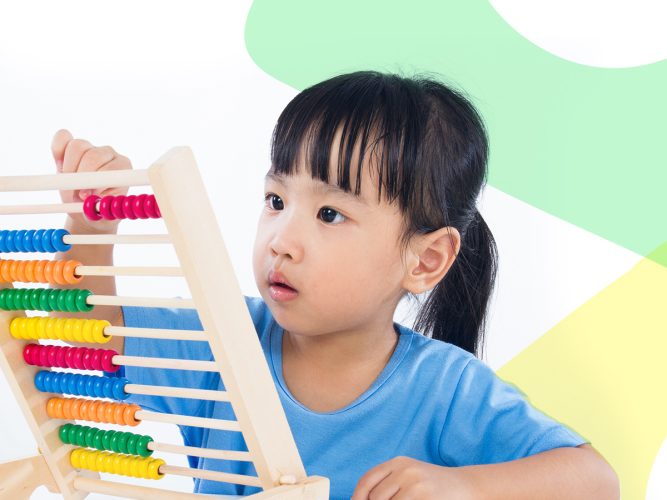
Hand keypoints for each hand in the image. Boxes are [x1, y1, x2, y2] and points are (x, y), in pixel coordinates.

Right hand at [51, 129, 132, 232]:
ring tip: (70, 187)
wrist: (85, 209)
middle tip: (75, 195)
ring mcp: (91, 147)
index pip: (110, 167)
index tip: (86, 196)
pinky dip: (57, 150)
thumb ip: (98, 207)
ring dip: (68, 169)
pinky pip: (62, 138)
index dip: (95, 181)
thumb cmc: (97, 211)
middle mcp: (109, 154)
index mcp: (123, 168)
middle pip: (93, 155)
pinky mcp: (71, 145)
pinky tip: (59, 167)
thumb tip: (91, 200)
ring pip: (77, 147)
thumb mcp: (101, 214)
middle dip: (80, 177)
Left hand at [351, 456, 474, 499]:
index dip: (357, 496)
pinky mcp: (426, 498)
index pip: (367, 480)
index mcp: (399, 462)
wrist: (467, 486)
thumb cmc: (433, 486)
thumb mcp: (409, 477)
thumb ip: (388, 484)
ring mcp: (417, 485)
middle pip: (376, 497)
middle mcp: (406, 470)